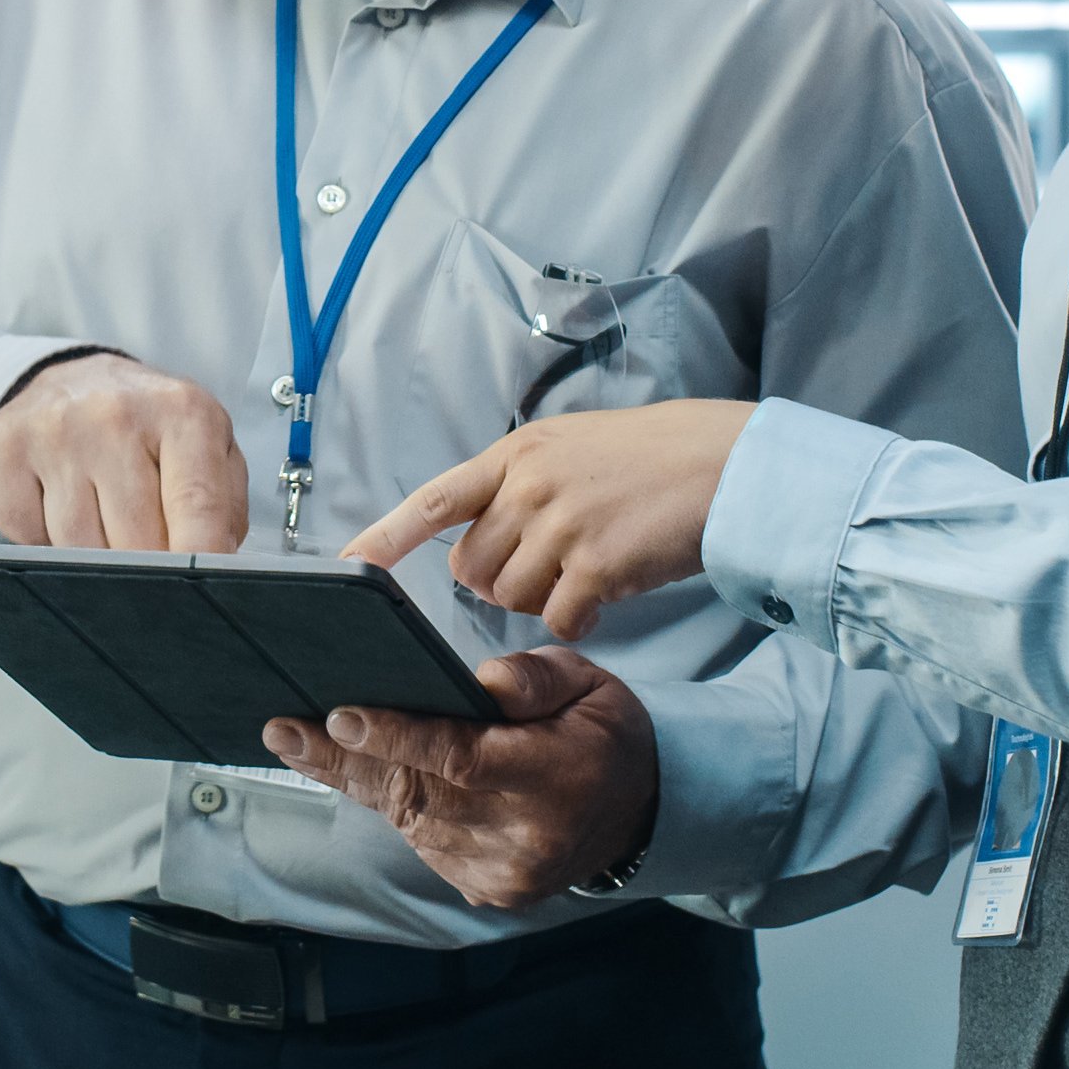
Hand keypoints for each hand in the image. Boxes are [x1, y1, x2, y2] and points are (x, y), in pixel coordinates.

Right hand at [0, 351, 246, 551]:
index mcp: (181, 412)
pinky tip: (60, 511)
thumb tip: (213, 570)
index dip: (199, 562)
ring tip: (106, 528)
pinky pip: (27, 537)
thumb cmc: (150, 429)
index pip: (196, 505)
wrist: (75, 380)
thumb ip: (221, 510)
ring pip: (79, 548)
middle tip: (149, 562)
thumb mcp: (207, 450)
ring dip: (95, 559)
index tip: (197, 599)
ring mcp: (54, 431)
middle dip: (147, 572)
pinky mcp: (2, 451)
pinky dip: (44, 542)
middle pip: (136, 541)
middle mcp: (115, 415)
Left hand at [262, 648, 657, 909]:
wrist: (640, 813)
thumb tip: (479, 681)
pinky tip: (359, 772)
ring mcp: (504, 871)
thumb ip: (535, 679)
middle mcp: (525, 835)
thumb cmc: (604, 736)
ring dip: (356, 779)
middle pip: (416, 792)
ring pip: (409, 819)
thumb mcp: (589, 685)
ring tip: (300, 742)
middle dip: (343, 757)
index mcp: (554, 776)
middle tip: (281, 729)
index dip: (397, 736)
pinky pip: (423, 842)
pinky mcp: (490, 888)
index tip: (341, 715)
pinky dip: (393, 805)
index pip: (460, 757)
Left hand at [344, 400, 754, 637]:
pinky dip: (578, 620)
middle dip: (495, 581)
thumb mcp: (571, 448)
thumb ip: (519, 484)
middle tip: (543, 569)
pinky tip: (606, 596)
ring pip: (510, 598)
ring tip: (584, 572)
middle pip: (470, 566)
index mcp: (517, 455)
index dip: (385, 535)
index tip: (346, 565)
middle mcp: (530, 487)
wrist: (722, 465)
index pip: (434, 499)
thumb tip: (478, 534)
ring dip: (541, 600)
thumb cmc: (651, 459)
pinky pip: (558, 619)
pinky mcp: (597, 566)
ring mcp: (562, 526)